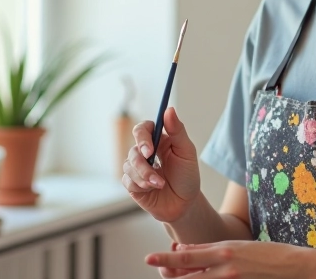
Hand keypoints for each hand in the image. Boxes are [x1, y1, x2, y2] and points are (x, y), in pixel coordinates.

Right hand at [122, 106, 201, 222]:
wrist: (184, 205)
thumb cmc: (187, 177)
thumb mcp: (187, 153)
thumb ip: (177, 131)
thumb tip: (169, 109)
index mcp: (159, 141)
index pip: (143, 129)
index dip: (142, 136)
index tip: (149, 148)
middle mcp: (146, 153)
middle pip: (134, 149)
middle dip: (141, 161)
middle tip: (152, 167)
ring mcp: (137, 168)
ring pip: (129, 166)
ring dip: (145, 176)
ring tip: (161, 184)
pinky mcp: (132, 183)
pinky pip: (128, 180)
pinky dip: (140, 185)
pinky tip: (153, 189)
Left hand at [145, 241, 315, 278]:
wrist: (294, 266)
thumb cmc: (266, 254)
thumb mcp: (237, 246)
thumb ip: (209, 251)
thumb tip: (183, 249)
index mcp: (224, 251)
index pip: (187, 256)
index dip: (166, 259)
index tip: (150, 258)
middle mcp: (225, 268)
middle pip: (187, 276)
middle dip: (169, 273)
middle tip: (157, 268)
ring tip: (175, 275)